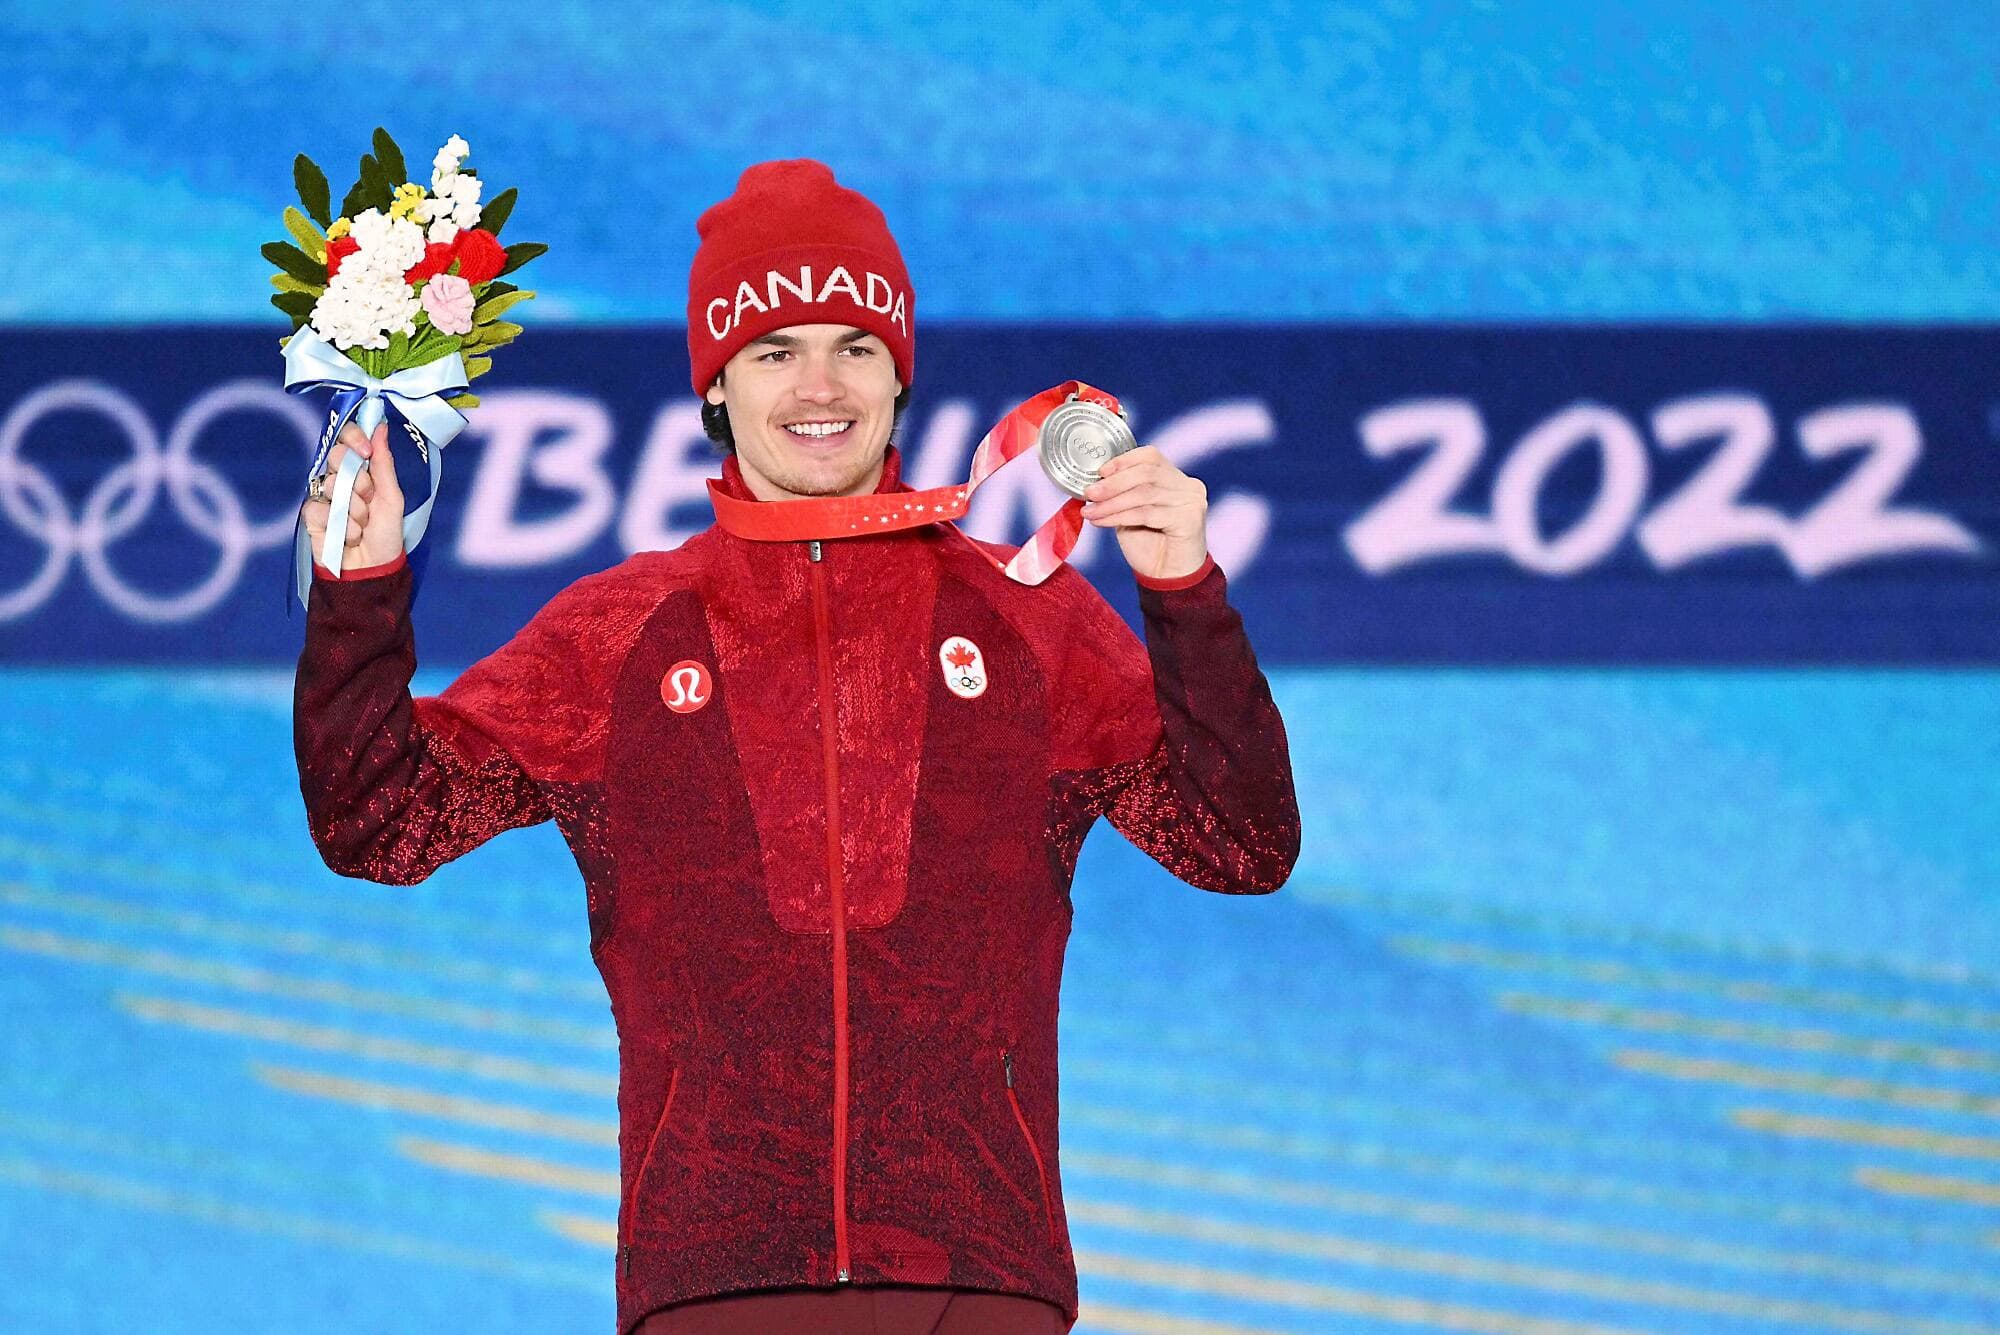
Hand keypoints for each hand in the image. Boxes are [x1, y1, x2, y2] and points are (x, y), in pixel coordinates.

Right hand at [301, 420, 405, 571]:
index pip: (347, 439)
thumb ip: (384, 463)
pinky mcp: (311, 515)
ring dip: (355, 509)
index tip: (366, 451)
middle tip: (368, 498)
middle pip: (337, 456)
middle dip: (359, 480)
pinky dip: (340, 525)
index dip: (354, 439)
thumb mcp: (391, 497)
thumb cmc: (385, 534)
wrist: (373, 568)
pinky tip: (348, 536)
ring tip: (362, 524)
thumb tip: (381, 427)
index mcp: (359, 469)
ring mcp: (323, 495)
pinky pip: (320, 508)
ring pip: (332, 484)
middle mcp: (338, 477)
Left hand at [1079, 446, 1207, 581]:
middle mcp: (1189, 486)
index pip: (1150, 456)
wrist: (1169, 579)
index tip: (1099, 472)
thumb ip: (1121, 494)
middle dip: (1113, 483)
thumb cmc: (1150, 545)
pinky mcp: (1190, 519)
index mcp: (1176, 479)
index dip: (1123, 461)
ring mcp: (1192, 502)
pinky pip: (1146, 513)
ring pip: (1144, 494)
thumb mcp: (1131, 512)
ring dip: (1111, 503)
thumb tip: (1093, 483)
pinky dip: (1119, 516)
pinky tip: (1101, 522)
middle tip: (1089, 493)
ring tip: (1090, 511)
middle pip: (1146, 473)